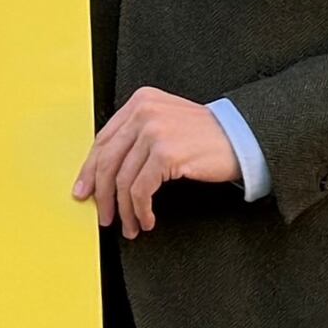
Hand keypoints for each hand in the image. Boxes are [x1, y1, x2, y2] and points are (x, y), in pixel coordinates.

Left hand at [72, 86, 239, 237]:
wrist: (242, 137)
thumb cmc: (206, 135)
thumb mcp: (166, 123)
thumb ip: (136, 137)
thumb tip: (104, 172)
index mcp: (140, 102)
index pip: (103, 140)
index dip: (90, 170)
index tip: (85, 190)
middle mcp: (144, 112)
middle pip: (107, 161)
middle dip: (102, 195)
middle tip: (104, 215)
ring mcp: (154, 131)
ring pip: (123, 180)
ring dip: (124, 210)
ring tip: (130, 225)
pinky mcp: (166, 153)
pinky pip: (141, 190)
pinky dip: (141, 211)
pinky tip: (147, 219)